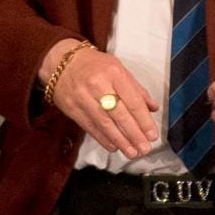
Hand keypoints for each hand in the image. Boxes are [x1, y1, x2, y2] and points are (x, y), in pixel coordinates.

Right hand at [43, 41, 158, 158]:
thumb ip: (136, 89)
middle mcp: (98, 85)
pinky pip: (90, 127)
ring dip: (120, 141)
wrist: (61, 62)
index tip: (152, 135)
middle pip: (119, 114)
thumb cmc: (95, 65)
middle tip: (144, 148)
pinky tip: (114, 147)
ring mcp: (83, 97)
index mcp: (114, 73)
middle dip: (134, 134)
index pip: (132, 100)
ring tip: (132, 152)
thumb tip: (153, 108)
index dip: (144, 120)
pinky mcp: (72, 108)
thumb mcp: (118, 69)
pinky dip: (103, 139)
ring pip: (104, 124)